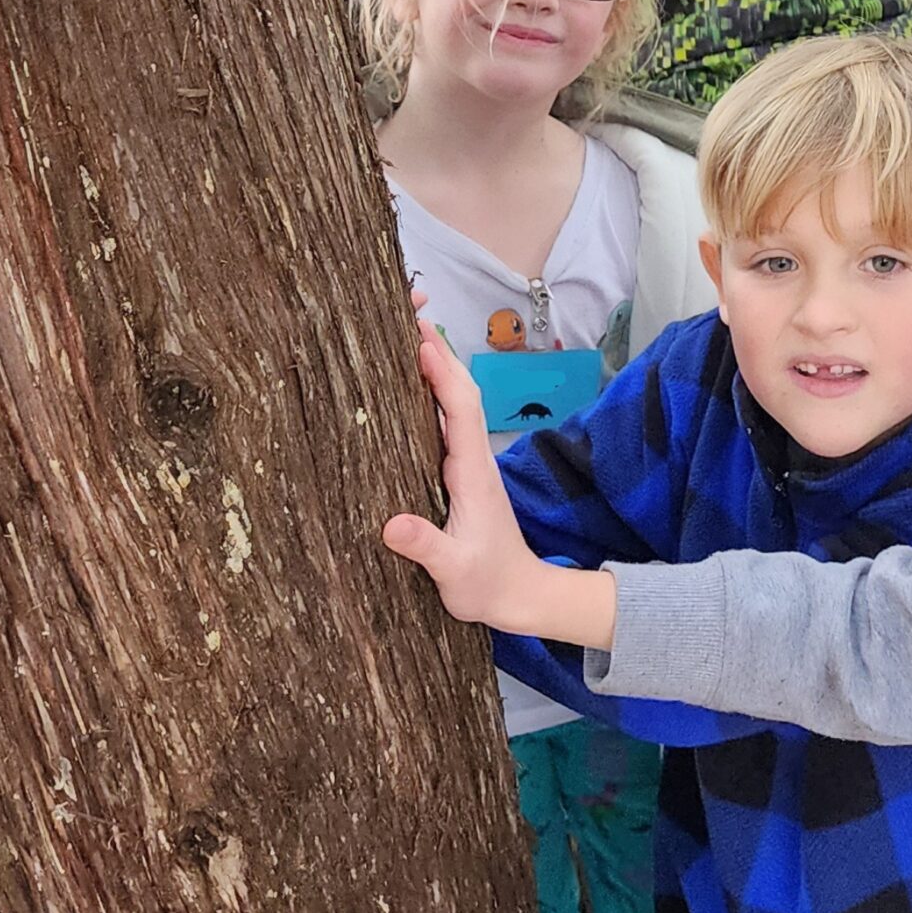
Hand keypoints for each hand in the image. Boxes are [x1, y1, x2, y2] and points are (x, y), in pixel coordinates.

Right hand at [381, 323, 616, 647]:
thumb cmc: (489, 585)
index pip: (460, 411)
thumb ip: (426, 547)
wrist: (520, 596)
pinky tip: (401, 392)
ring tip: (398, 338)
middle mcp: (471, 460)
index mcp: (472, 473)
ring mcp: (465, 467)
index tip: (420, 341)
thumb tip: (392, 525)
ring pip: (450, 407)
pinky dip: (424, 401)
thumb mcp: (455, 572)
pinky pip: (440, 428)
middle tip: (405, 316)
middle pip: (457, 395)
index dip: (442, 375)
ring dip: (430, 371)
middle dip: (437, 354)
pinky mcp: (456, 478)